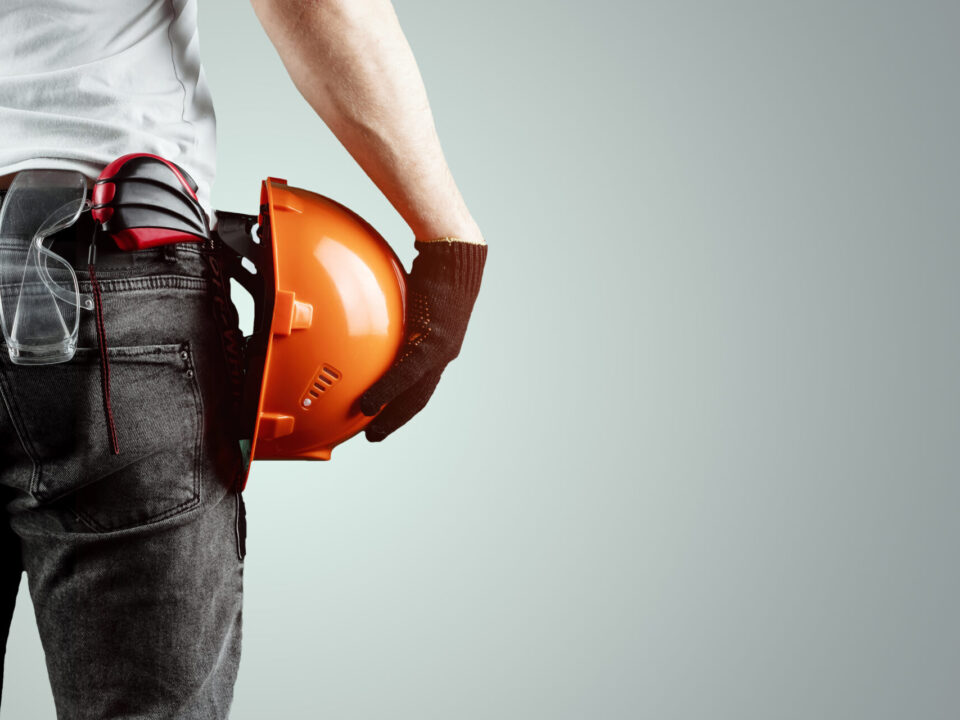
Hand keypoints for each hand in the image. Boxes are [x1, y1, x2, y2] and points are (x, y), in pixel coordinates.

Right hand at [359, 237, 487, 440]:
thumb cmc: (433, 268)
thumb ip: (395, 312)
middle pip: (418, 398)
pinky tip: (368, 404)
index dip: (403, 404)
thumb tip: (369, 307)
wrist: (454, 253)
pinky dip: (387, 392)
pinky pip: (406, 374)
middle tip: (374, 436)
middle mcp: (443, 352)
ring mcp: (440, 349)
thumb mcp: (411, 296)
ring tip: (371, 430)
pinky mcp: (433, 341)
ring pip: (413, 394)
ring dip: (391, 415)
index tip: (384, 417)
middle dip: (396, 420)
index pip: (421, 383)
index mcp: (439, 345)